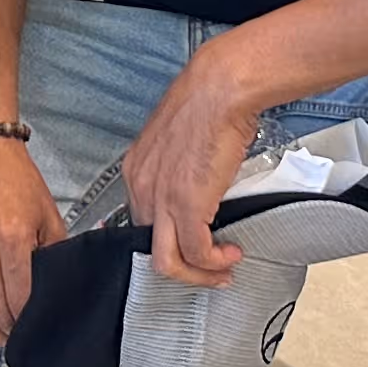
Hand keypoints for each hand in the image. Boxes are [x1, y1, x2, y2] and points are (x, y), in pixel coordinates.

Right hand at [0, 132, 64, 347]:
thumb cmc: (18, 180)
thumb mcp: (49, 214)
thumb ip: (54, 253)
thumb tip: (57, 288)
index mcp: (13, 240)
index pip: (21, 299)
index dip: (29, 320)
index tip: (36, 328)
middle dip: (11, 329)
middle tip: (21, 336)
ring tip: (2, 333)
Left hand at [115, 48, 265, 289]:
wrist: (219, 90)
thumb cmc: (205, 107)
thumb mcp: (177, 145)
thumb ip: (177, 173)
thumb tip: (196, 196)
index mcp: (136, 171)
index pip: (142, 224)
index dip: (170, 243)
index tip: (191, 250)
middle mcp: (141, 188)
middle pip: (151, 249)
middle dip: (185, 268)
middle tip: (211, 270)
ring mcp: (161, 199)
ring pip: (168, 263)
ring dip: (199, 276)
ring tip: (223, 270)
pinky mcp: (187, 205)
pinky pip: (196, 254)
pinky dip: (215, 263)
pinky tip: (231, 254)